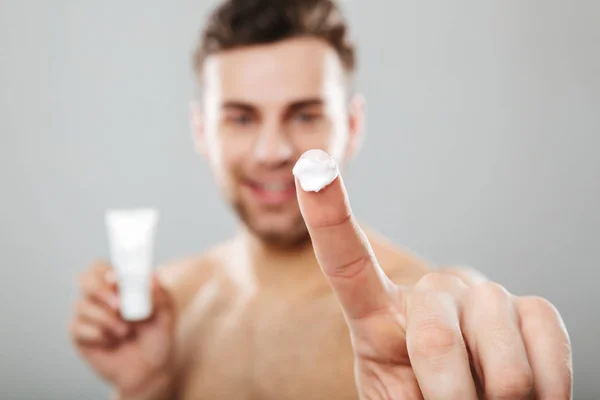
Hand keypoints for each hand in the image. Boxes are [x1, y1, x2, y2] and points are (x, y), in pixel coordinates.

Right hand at [69, 261, 175, 396]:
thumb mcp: (166, 315)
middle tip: (118, 306)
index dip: (107, 270)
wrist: (150, 370)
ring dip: (105, 319)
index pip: (103, 267)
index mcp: (120, 286)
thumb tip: (152, 275)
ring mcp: (88, 315)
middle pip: (84, 279)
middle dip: (99, 290)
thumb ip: (160, 295)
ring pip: (81, 305)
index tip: (117, 280)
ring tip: (125, 332)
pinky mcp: (79, 334)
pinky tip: (111, 341)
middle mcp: (101, 297)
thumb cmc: (157, 337)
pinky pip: (77, 326)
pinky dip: (97, 334)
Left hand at [294, 151, 571, 398]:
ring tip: (487, 399)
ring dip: (496, 393)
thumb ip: (393, 382)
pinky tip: (534, 391)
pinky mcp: (530, 308)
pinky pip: (545, 330)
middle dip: (448, 393)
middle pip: (433, 335)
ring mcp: (479, 297)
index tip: (311, 167)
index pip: (346, 261)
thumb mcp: (392, 399)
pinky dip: (547, 377)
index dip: (328, 215)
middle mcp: (428, 293)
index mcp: (377, 316)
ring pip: (492, 333)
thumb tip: (427, 346)